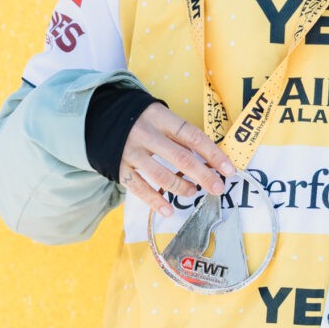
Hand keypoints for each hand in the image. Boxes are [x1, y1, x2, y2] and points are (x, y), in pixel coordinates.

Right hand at [118, 104, 232, 207]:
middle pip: (181, 158)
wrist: (99, 117)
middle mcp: (146, 133)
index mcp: (160, 117)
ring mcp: (131, 151)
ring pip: (162, 176)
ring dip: (182, 188)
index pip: (193, 136)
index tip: (229, 169)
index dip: (213, 154)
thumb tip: (210, 159)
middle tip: (217, 188)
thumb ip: (180, 135)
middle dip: (203, 175)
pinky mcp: (119, 167)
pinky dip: (155, 201)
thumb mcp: (160, 117)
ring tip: (193, 192)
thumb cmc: (141, 120)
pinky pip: (139, 188)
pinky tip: (169, 210)